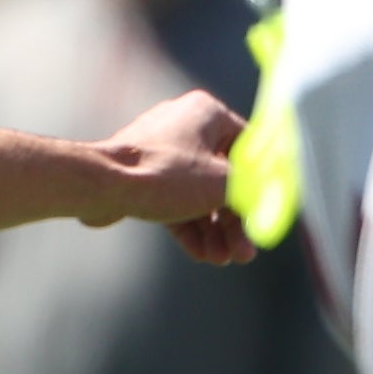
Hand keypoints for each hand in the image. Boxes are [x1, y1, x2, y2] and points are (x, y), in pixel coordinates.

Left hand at [96, 86, 257, 262]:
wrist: (100, 186)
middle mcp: (185, 126)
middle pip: (223, 177)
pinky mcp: (143, 176)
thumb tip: (272, 197)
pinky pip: (174, 202)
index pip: (249, 148)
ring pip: (198, 194)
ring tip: (223, 260)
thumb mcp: (222, 184)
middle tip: (245, 252)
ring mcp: (161, 151)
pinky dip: (189, 226)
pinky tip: (203, 255)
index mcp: (207, 113)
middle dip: (234, 220)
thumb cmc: (163, 175)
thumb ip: (252, 188)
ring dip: (214, 230)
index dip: (261, 184)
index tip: (267, 214)